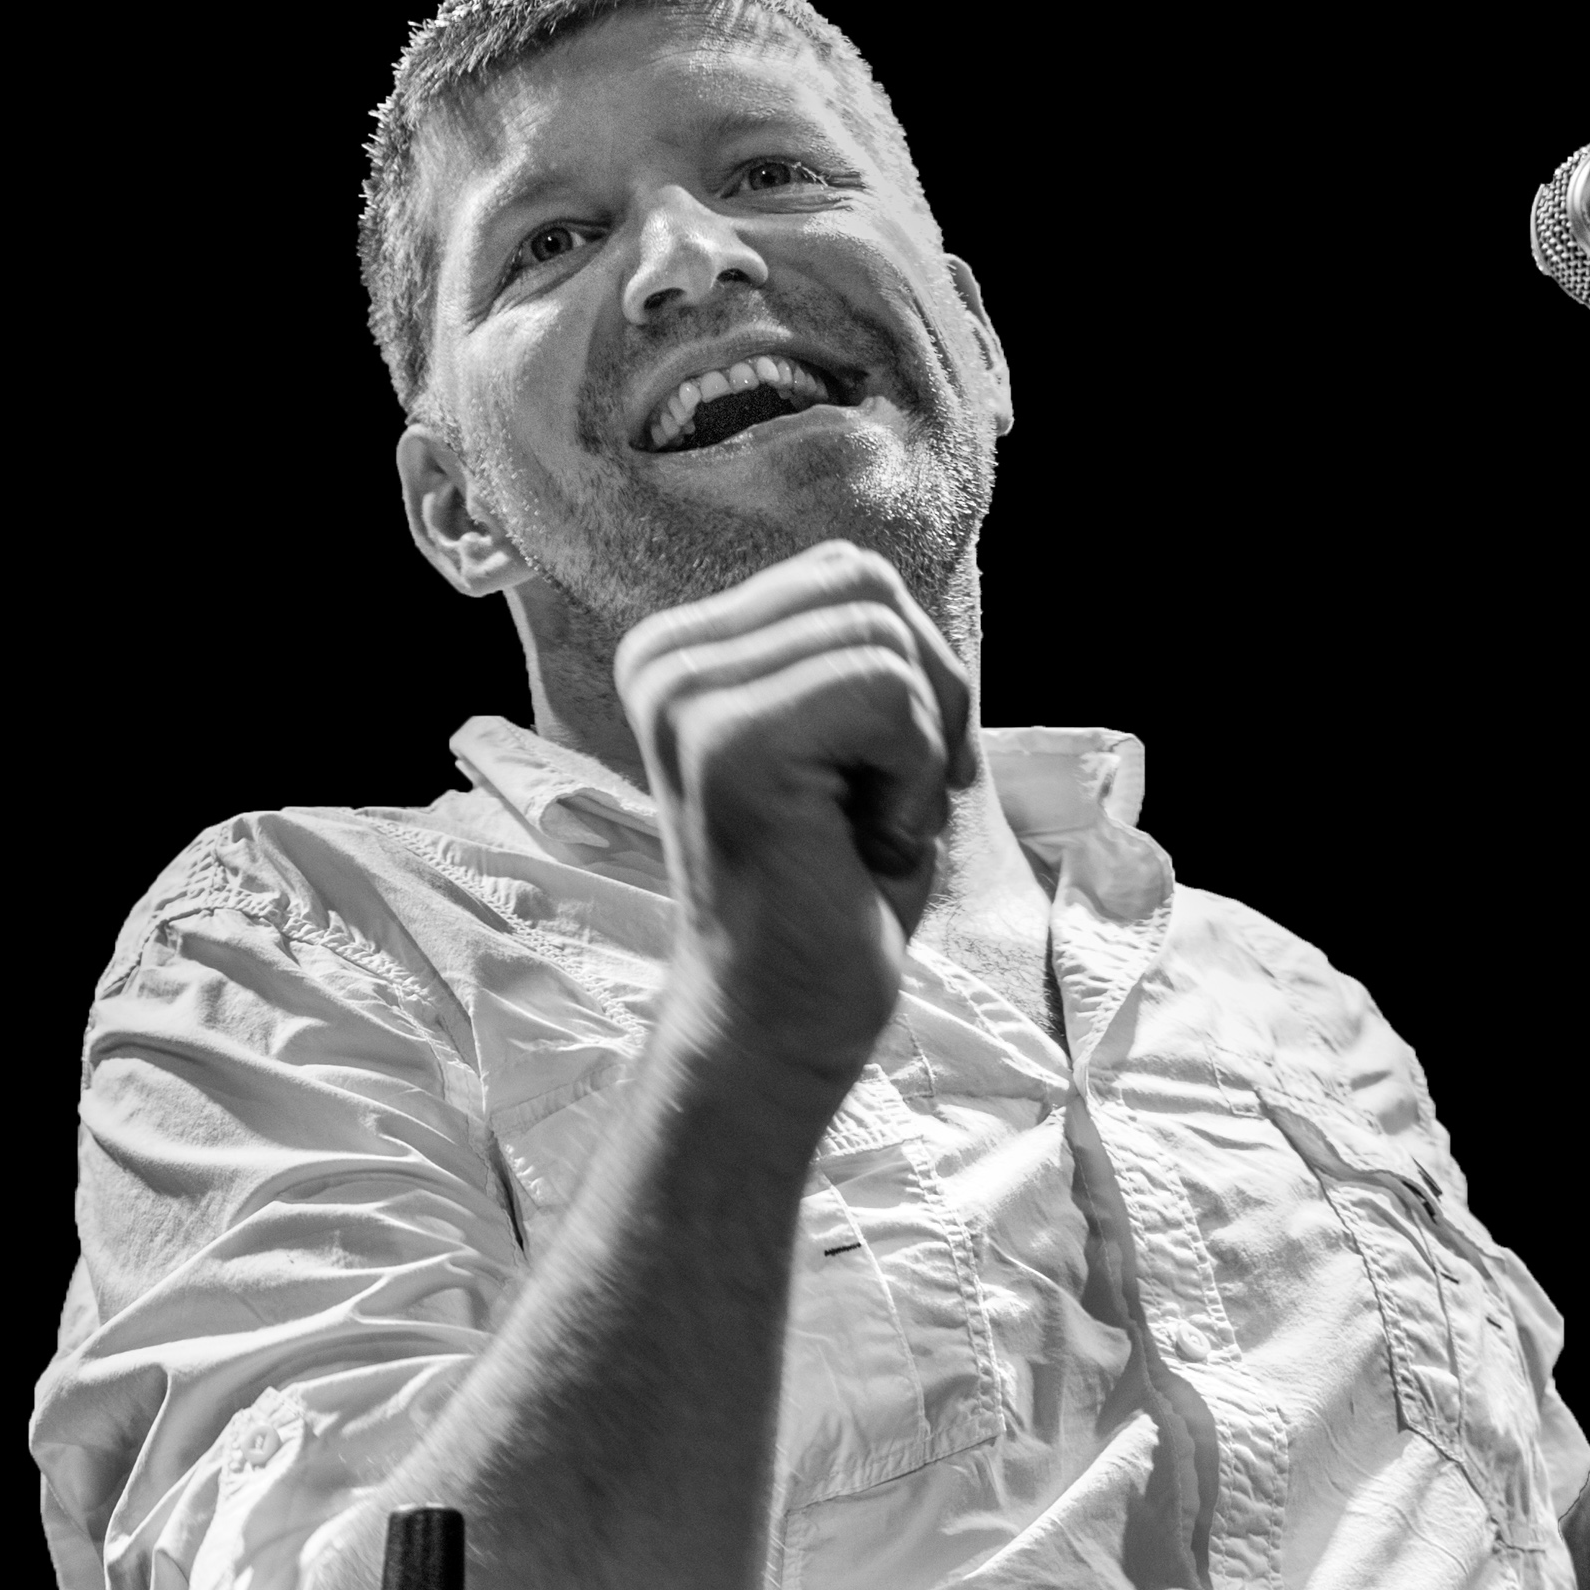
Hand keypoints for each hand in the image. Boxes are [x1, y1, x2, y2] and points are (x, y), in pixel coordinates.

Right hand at [611, 542, 976, 1086]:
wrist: (783, 1016)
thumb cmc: (832, 884)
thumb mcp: (846, 734)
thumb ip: (849, 643)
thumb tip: (886, 581)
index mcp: (680, 648)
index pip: (848, 573)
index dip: (913, 667)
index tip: (884, 771)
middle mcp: (664, 660)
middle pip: (868, 587)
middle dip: (925, 696)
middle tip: (886, 803)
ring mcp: (686, 700)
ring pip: (882, 638)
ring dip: (915, 746)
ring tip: (864, 827)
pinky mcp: (726, 746)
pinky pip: (884, 690)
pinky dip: (910, 776)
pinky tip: (862, 845)